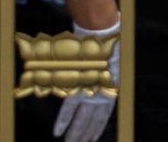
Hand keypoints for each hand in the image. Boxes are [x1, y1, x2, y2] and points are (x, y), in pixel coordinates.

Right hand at [52, 22, 118, 141]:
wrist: (101, 36)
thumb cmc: (105, 48)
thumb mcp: (108, 68)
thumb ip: (101, 79)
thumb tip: (97, 86)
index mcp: (109, 90)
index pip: (102, 116)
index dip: (96, 129)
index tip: (91, 139)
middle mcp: (100, 94)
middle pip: (92, 121)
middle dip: (85, 135)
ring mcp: (89, 92)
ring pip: (82, 119)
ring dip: (75, 133)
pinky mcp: (78, 87)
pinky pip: (69, 108)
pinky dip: (63, 121)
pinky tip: (58, 133)